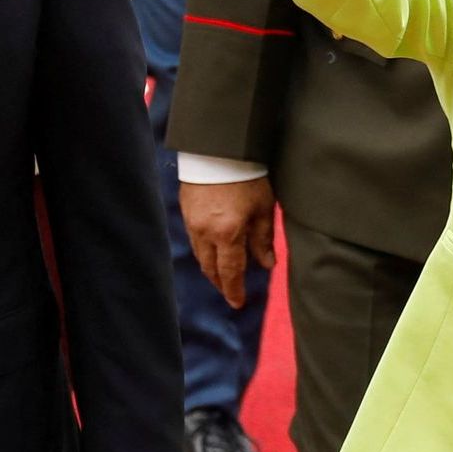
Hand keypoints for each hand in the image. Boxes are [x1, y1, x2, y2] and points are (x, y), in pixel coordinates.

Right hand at [180, 177, 276, 307]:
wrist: (218, 149)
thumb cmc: (247, 176)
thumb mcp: (263, 208)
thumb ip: (263, 239)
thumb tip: (267, 265)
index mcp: (227, 234)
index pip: (230, 272)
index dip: (234, 290)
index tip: (238, 303)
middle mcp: (205, 233)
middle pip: (210, 268)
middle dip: (220, 283)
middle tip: (230, 291)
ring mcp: (192, 222)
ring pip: (200, 255)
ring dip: (211, 268)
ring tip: (222, 274)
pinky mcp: (185, 211)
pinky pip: (194, 239)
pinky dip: (204, 250)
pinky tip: (212, 250)